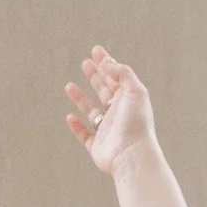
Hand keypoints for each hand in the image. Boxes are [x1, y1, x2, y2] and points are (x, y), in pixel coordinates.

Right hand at [64, 46, 154, 176]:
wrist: (131, 155)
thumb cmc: (136, 123)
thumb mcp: (135, 90)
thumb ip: (122, 73)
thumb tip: (107, 64)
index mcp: (128, 101)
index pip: (116, 78)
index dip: (106, 63)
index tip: (96, 50)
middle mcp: (118, 115)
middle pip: (105, 92)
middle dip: (95, 77)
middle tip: (85, 63)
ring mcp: (107, 131)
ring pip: (92, 112)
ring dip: (81, 99)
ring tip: (69, 86)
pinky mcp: (98, 147)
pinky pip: (85, 136)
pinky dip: (77, 127)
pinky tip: (70, 117)